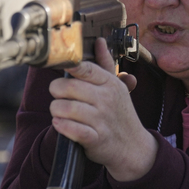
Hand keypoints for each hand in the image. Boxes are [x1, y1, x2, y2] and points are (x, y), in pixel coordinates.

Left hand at [48, 38, 156, 181]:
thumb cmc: (119, 113)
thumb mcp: (116, 87)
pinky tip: (60, 123)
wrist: (133, 147)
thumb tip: (99, 41)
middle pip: (68, 88)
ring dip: (56, 110)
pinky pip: (70, 129)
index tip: (61, 66)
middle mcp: (106, 100)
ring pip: (65, 108)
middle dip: (56, 91)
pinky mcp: (95, 139)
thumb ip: (105, 64)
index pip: (86, 69)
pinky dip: (61, 126)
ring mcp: (101, 120)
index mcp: (110, 84)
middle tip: (58, 95)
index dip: (70, 65)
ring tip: (58, 111)